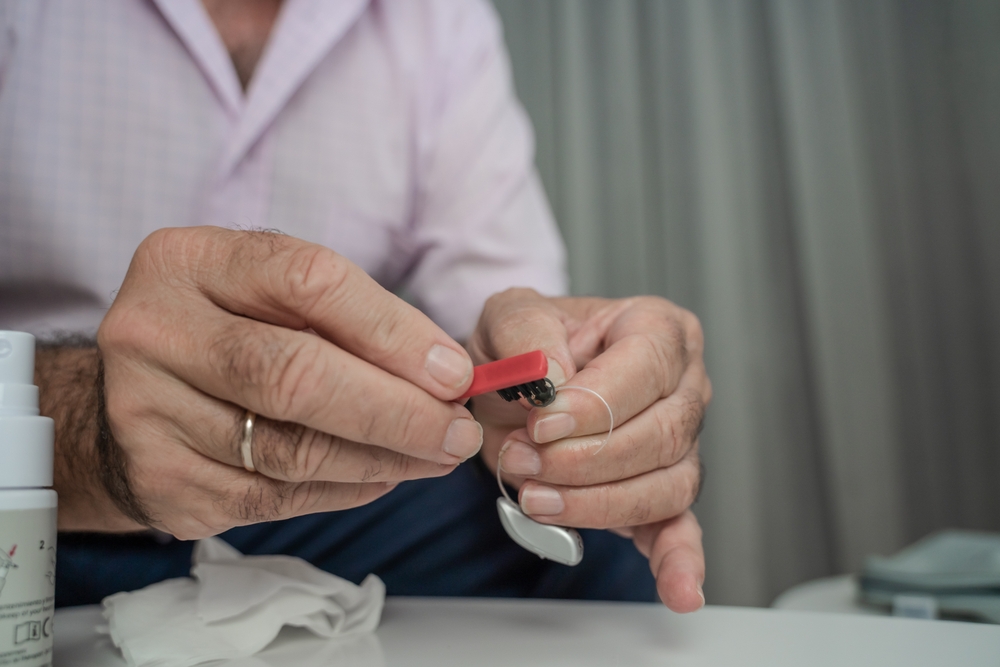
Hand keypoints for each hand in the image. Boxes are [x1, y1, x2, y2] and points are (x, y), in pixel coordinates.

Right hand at [79, 227, 480, 536]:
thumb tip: (445, 373)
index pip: (307, 282)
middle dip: (397, 411)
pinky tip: (382, 477)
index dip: (393, 332)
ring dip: (382, 460)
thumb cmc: (225, 329)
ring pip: (290, 450)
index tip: (454, 372)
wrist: (131, 391)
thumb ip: (348, 317)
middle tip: (457, 432)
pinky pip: (273, 499)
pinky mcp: (160, 481)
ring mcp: (146, 412)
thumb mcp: (268, 292)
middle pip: (295, 376)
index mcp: (188, 261)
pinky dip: (343, 489)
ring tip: (435, 457)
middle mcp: (154, 331)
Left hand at [467, 289, 709, 611]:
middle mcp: (683, 386)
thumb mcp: (507, 317)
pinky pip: (682, 531)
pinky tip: (678, 592)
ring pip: (664, 486)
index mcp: (656, 329)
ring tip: (537, 498)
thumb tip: (553, 382)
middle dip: (583, 459)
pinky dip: (679, 563)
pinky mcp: (662, 493)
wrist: (515, 385)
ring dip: (596, 503)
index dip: (594, 404)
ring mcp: (680, 444)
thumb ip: (525, 332)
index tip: (540, 423)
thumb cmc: (524, 347)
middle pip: (660, 434)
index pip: (647, 367)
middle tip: (523, 461)